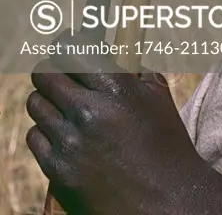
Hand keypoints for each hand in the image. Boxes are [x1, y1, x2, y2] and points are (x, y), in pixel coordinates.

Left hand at [26, 31, 211, 214]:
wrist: (165, 201)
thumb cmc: (165, 144)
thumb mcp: (156, 96)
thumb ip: (131, 67)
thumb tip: (109, 46)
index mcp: (116, 89)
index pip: (72, 49)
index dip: (66, 42)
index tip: (68, 42)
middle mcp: (88, 113)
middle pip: (45, 73)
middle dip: (52, 68)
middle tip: (61, 72)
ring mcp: (70, 144)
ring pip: (36, 104)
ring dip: (49, 100)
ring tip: (64, 106)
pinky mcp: (58, 171)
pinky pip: (36, 137)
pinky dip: (47, 132)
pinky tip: (64, 134)